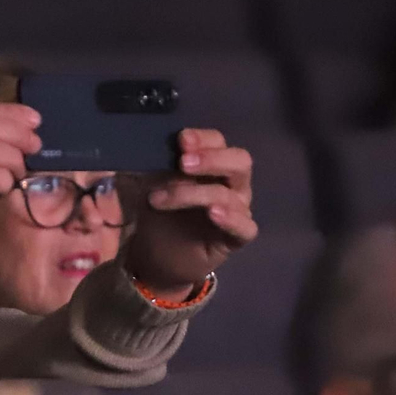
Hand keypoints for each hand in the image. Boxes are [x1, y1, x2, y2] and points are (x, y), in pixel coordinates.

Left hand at [124, 129, 257, 298]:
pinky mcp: (237, 237)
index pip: (218, 142)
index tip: (181, 140)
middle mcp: (232, 184)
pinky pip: (245, 227)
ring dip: (193, 194)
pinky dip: (231, 219)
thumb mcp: (151, 184)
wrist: (156, 256)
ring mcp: (238, 210)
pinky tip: (213, 213)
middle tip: (183, 163)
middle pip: (239, 162)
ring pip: (229, 195)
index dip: (203, 138)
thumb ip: (157, 165)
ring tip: (159, 200)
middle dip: (211, 159)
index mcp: (213, 165)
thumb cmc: (159, 214)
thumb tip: (150, 146)